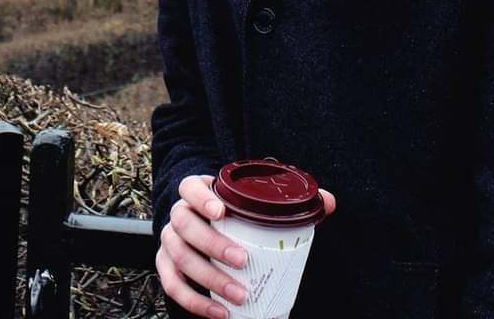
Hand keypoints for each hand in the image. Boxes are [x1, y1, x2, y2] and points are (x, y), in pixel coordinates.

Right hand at [155, 174, 336, 318]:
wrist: (203, 222)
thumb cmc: (232, 210)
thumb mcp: (251, 198)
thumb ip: (286, 199)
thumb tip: (328, 203)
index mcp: (195, 191)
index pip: (190, 187)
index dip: (201, 198)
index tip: (221, 210)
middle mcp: (178, 214)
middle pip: (185, 226)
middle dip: (213, 245)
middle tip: (242, 261)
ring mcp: (169, 241)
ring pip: (180, 258)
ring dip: (209, 278)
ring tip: (239, 295)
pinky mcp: (165, 266)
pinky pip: (172, 285)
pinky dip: (194, 302)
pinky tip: (219, 312)